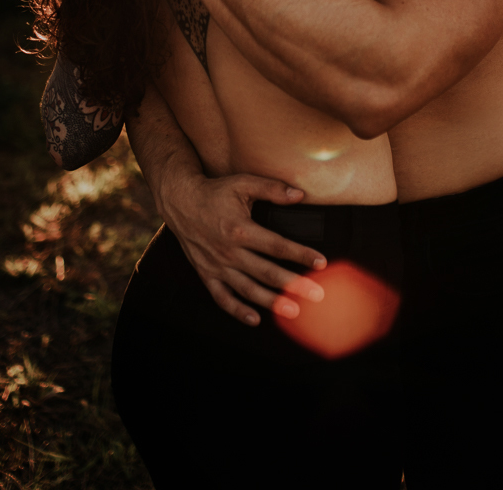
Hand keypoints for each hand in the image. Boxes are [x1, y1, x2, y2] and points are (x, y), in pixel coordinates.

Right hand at [161, 170, 326, 326]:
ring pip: (248, 288)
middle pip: (267, 272)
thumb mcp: (243, 183)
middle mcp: (229, 251)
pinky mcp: (206, 273)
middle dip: (294, 284)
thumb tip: (299, 195)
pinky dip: (237, 310)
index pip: (277, 245)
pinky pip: (222, 297)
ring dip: (271, 301)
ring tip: (293, 310)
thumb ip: (272, 189)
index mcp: (240, 229)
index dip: (301, 254)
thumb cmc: (215, 192)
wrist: (181, 202)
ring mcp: (217, 265)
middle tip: (317, 294)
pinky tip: (255, 318)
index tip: (321, 263)